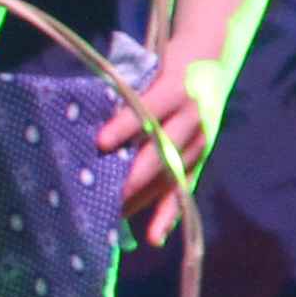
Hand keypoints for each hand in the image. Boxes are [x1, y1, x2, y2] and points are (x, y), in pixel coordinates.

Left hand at [97, 50, 227, 236]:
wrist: (211, 59)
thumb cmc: (163, 64)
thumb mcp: (147, 67)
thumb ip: (124, 90)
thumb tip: (83, 116)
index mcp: (175, 88)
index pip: (150, 109)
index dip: (126, 126)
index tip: (101, 142)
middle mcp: (192, 116)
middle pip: (163, 151)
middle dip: (133, 175)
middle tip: (105, 196)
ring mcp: (200, 139)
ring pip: (171, 174)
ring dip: (143, 197)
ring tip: (114, 217)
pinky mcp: (202, 156)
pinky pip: (184, 187)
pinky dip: (168, 213)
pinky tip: (153, 236)